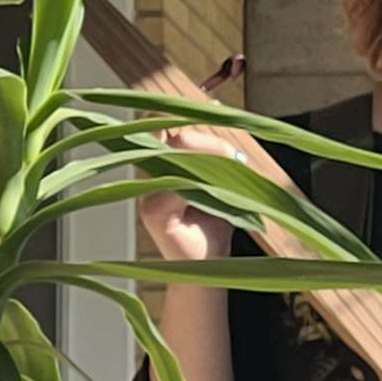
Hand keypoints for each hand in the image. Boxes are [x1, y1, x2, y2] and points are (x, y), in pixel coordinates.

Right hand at [137, 56, 241, 265]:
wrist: (210, 270)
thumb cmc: (215, 225)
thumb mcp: (221, 181)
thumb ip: (217, 152)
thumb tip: (218, 109)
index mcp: (162, 164)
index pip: (162, 122)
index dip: (185, 114)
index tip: (217, 113)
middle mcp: (149, 174)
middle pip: (170, 131)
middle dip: (207, 139)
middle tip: (234, 158)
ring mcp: (147, 192)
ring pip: (174, 153)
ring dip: (209, 158)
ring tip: (233, 172)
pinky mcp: (152, 211)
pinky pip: (176, 184)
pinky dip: (201, 184)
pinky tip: (219, 195)